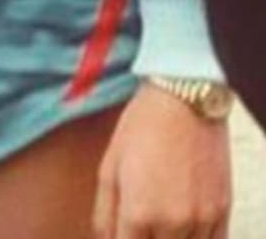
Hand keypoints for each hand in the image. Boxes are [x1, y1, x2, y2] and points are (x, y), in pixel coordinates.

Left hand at [92, 83, 231, 237]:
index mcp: (138, 213)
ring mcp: (200, 221)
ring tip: (161, 219)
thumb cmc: (142, 126)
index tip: (124, 230)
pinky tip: (185, 227)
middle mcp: (171, 224)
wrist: (184, 100)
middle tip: (141, 220)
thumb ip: (105, 212)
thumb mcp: (109, 165)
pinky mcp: (222, 212)